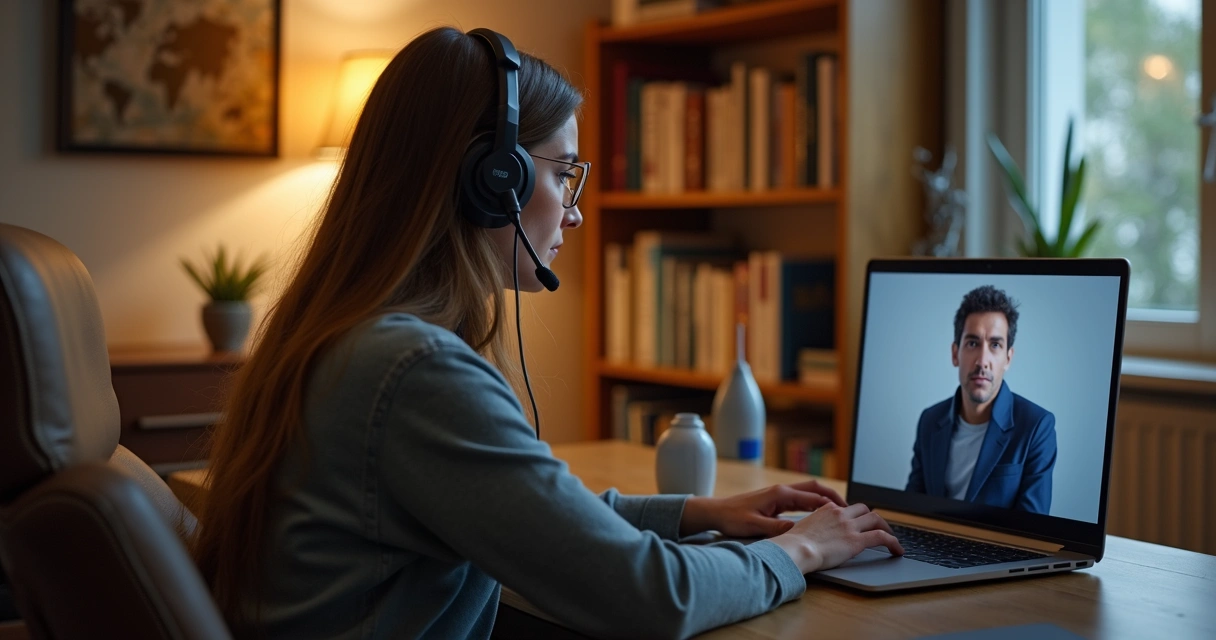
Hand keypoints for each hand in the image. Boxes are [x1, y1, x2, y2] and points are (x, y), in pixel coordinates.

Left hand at [679, 480, 847, 537]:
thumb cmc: (732, 518)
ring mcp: (778, 494)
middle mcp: (781, 491)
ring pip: (808, 491)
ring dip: (824, 498)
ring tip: (840, 511)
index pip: (813, 496)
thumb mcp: (755, 526)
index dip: (832, 503)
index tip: (847, 511)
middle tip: (849, 508)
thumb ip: (777, 529)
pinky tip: (819, 513)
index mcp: (780, 495)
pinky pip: (800, 498)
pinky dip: (813, 502)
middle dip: (833, 496)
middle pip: (815, 488)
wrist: (715, 512)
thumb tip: (799, 532)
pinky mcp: (775, 500)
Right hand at [769, 503, 903, 573]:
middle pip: (864, 509)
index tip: (856, 523)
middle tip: (878, 527)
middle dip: (872, 518)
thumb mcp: (800, 529)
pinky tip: (898, 550)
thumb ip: (810, 528)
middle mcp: (840, 514)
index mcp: (826, 510)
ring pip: (876, 519)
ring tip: (892, 538)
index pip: (845, 508)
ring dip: (886, 527)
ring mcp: (850, 526)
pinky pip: (882, 537)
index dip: (853, 516)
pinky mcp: (857, 540)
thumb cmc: (793, 544)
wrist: (796, 549)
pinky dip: (893, 542)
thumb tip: (809, 536)